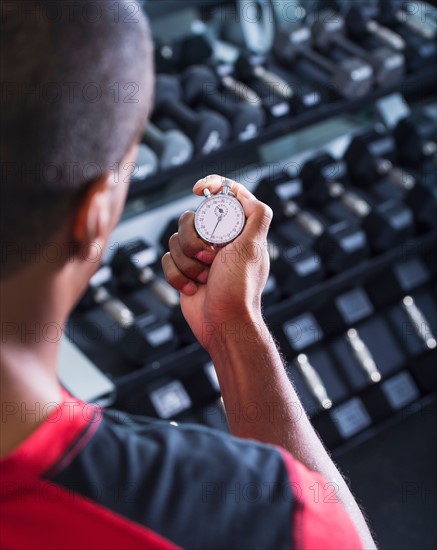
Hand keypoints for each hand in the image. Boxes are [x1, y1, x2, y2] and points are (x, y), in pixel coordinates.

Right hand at [162, 175, 272, 349]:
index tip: (199, 189)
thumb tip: (246, 195)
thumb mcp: (253, 248)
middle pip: (190, 218)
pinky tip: (194, 288)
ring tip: (205, 277)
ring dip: (188, 263)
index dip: (211, 185)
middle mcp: (217, 240)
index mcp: (237, 231)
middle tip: (211, 258)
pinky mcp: (184, 270)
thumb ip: (257, 217)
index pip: (224, 195)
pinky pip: (167, 260)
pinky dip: (178, 276)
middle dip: (195, 242)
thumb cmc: (239, 289)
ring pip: (175, 240)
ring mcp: (199, 256)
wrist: (223, 324)